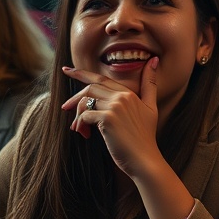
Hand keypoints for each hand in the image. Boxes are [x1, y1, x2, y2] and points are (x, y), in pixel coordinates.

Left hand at [61, 58, 161, 180]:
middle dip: (74, 98)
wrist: (145, 159)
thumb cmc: (145, 137)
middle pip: (90, 88)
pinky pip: (84, 116)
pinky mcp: (108, 119)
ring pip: (85, 102)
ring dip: (77, 115)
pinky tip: (85, 135)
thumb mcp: (150, 108)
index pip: (102, 79)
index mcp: (129, 93)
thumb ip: (150, 85)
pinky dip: (80, 125)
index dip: (82, 73)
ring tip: (79, 128)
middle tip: (65, 107)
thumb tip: (154, 59)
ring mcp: (115, 107)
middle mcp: (122, 97)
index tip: (67, 70)